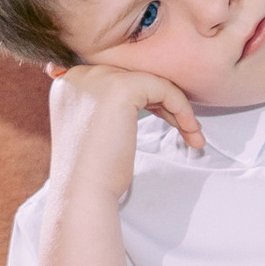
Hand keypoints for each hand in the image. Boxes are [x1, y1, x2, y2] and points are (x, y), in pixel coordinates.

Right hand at [44, 50, 204, 211]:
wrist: (83, 191)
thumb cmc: (94, 171)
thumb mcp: (97, 128)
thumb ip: (110, 107)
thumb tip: (150, 98)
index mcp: (70, 84)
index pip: (119, 80)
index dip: (148, 101)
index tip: (168, 123)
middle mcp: (80, 74)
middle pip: (136, 79)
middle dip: (165, 104)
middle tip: (187, 130)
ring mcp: (98, 78)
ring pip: (152, 82)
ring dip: (178, 108)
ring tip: (194, 135)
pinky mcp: (120, 87)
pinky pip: (163, 88)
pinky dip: (181, 108)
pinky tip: (190, 131)